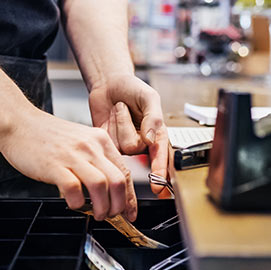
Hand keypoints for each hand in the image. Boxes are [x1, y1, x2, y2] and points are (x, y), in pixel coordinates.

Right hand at [0, 109, 136, 220]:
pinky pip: (74, 189)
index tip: (130, 212)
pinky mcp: (54, 165)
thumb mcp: (80, 141)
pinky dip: (77, 203)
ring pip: (101, 186)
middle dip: (120, 205)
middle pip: (118, 181)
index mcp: (100, 140)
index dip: (130, 197)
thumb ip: (94, 160)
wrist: (18, 123)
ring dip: (102, 207)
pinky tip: (73, 203)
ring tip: (97, 214)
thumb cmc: (46, 135)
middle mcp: (90, 146)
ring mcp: (73, 155)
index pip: (124, 172)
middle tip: (113, 216)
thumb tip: (108, 189)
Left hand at [88, 74, 168, 194]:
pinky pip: (109, 143)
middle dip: (128, 126)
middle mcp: (143, 143)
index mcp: (158, 134)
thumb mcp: (149, 97)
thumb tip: (150, 139)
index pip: (161, 157)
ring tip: (120, 109)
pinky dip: (110, 125)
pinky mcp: (110, 145)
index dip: (160, 172)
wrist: (109, 83)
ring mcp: (125, 146)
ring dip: (119, 122)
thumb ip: (154, 117)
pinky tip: (113, 116)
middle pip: (136, 149)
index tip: (159, 186)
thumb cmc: (132, 88)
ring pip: (121, 145)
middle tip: (128, 107)